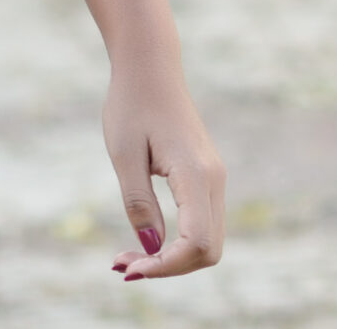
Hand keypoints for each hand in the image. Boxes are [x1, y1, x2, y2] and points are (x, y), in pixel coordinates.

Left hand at [102, 63, 224, 279]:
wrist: (150, 67)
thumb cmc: (131, 104)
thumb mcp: (124, 155)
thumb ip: (140, 204)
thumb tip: (152, 248)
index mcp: (196, 173)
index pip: (196, 242)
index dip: (165, 266)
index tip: (127, 269)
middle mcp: (214, 179)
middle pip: (208, 250)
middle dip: (168, 267)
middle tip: (122, 264)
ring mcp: (214, 178)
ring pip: (208, 241)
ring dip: (171, 257)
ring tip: (127, 255)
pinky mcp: (206, 177)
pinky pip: (201, 223)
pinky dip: (177, 242)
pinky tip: (146, 240)